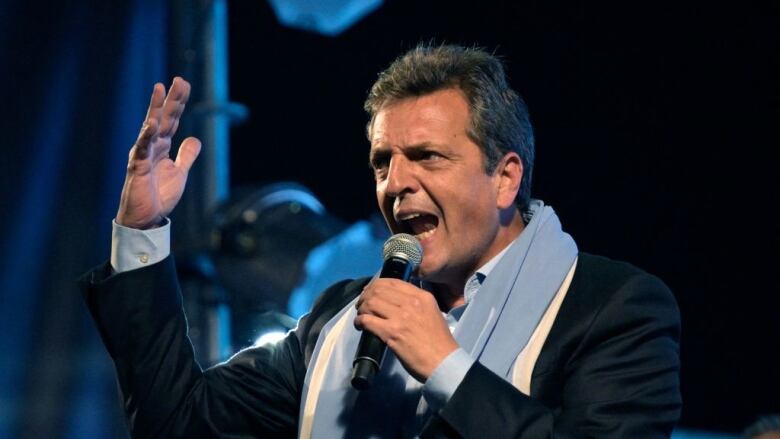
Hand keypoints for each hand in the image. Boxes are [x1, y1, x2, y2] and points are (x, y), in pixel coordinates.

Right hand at [116, 77, 200, 228]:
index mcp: (162, 147)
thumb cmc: (159, 196)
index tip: (184, 84)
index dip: (178, 103)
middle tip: (179, 80)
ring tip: (160, 89)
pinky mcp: (138, 167)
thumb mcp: (180, 172)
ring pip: (150, 127)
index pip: (172, 119)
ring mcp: (143, 154)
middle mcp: (151, 146)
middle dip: (171, 99)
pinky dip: (146, 136)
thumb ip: (187, 155)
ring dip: (156, 108)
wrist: (146, 218)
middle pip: (163, 117)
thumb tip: (194, 138)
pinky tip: (152, 123)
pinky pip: (142, 149)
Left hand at [355, 278, 458, 381]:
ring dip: (361, 309)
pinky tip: (360, 326)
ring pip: (370, 303)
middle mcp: (411, 303)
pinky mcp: (391, 333)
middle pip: (378, 290)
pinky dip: (359, 321)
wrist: (443, 362)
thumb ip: (416, 304)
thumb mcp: (432, 312)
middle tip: (362, 305)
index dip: (376, 285)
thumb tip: (394, 302)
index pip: (392, 282)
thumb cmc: (439, 341)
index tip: (370, 292)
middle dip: (365, 296)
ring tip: (361, 316)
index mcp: (422, 296)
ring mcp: (400, 317)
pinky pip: (367, 320)